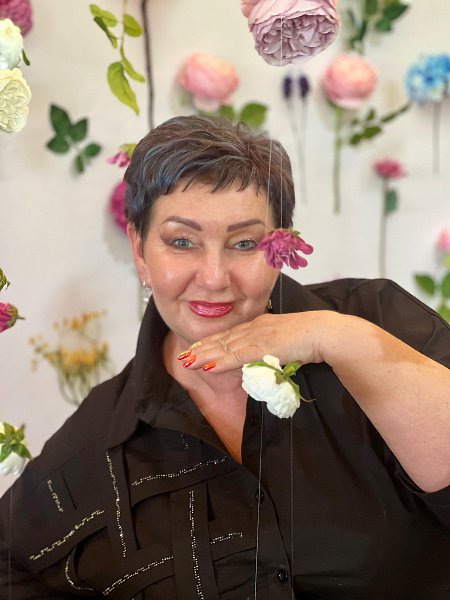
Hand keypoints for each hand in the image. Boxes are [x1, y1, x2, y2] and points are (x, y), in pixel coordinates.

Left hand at [180, 310, 337, 372]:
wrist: (326, 333)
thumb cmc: (313, 339)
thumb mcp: (288, 343)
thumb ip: (274, 351)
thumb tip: (266, 362)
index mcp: (262, 325)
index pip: (232, 334)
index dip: (213, 342)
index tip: (198, 348)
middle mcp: (256, 327)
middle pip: (223, 339)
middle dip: (202, 348)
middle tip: (184, 356)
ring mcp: (258, 336)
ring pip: (225, 347)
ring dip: (205, 355)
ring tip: (187, 361)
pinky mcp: (263, 346)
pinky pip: (237, 355)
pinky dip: (220, 361)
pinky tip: (207, 366)